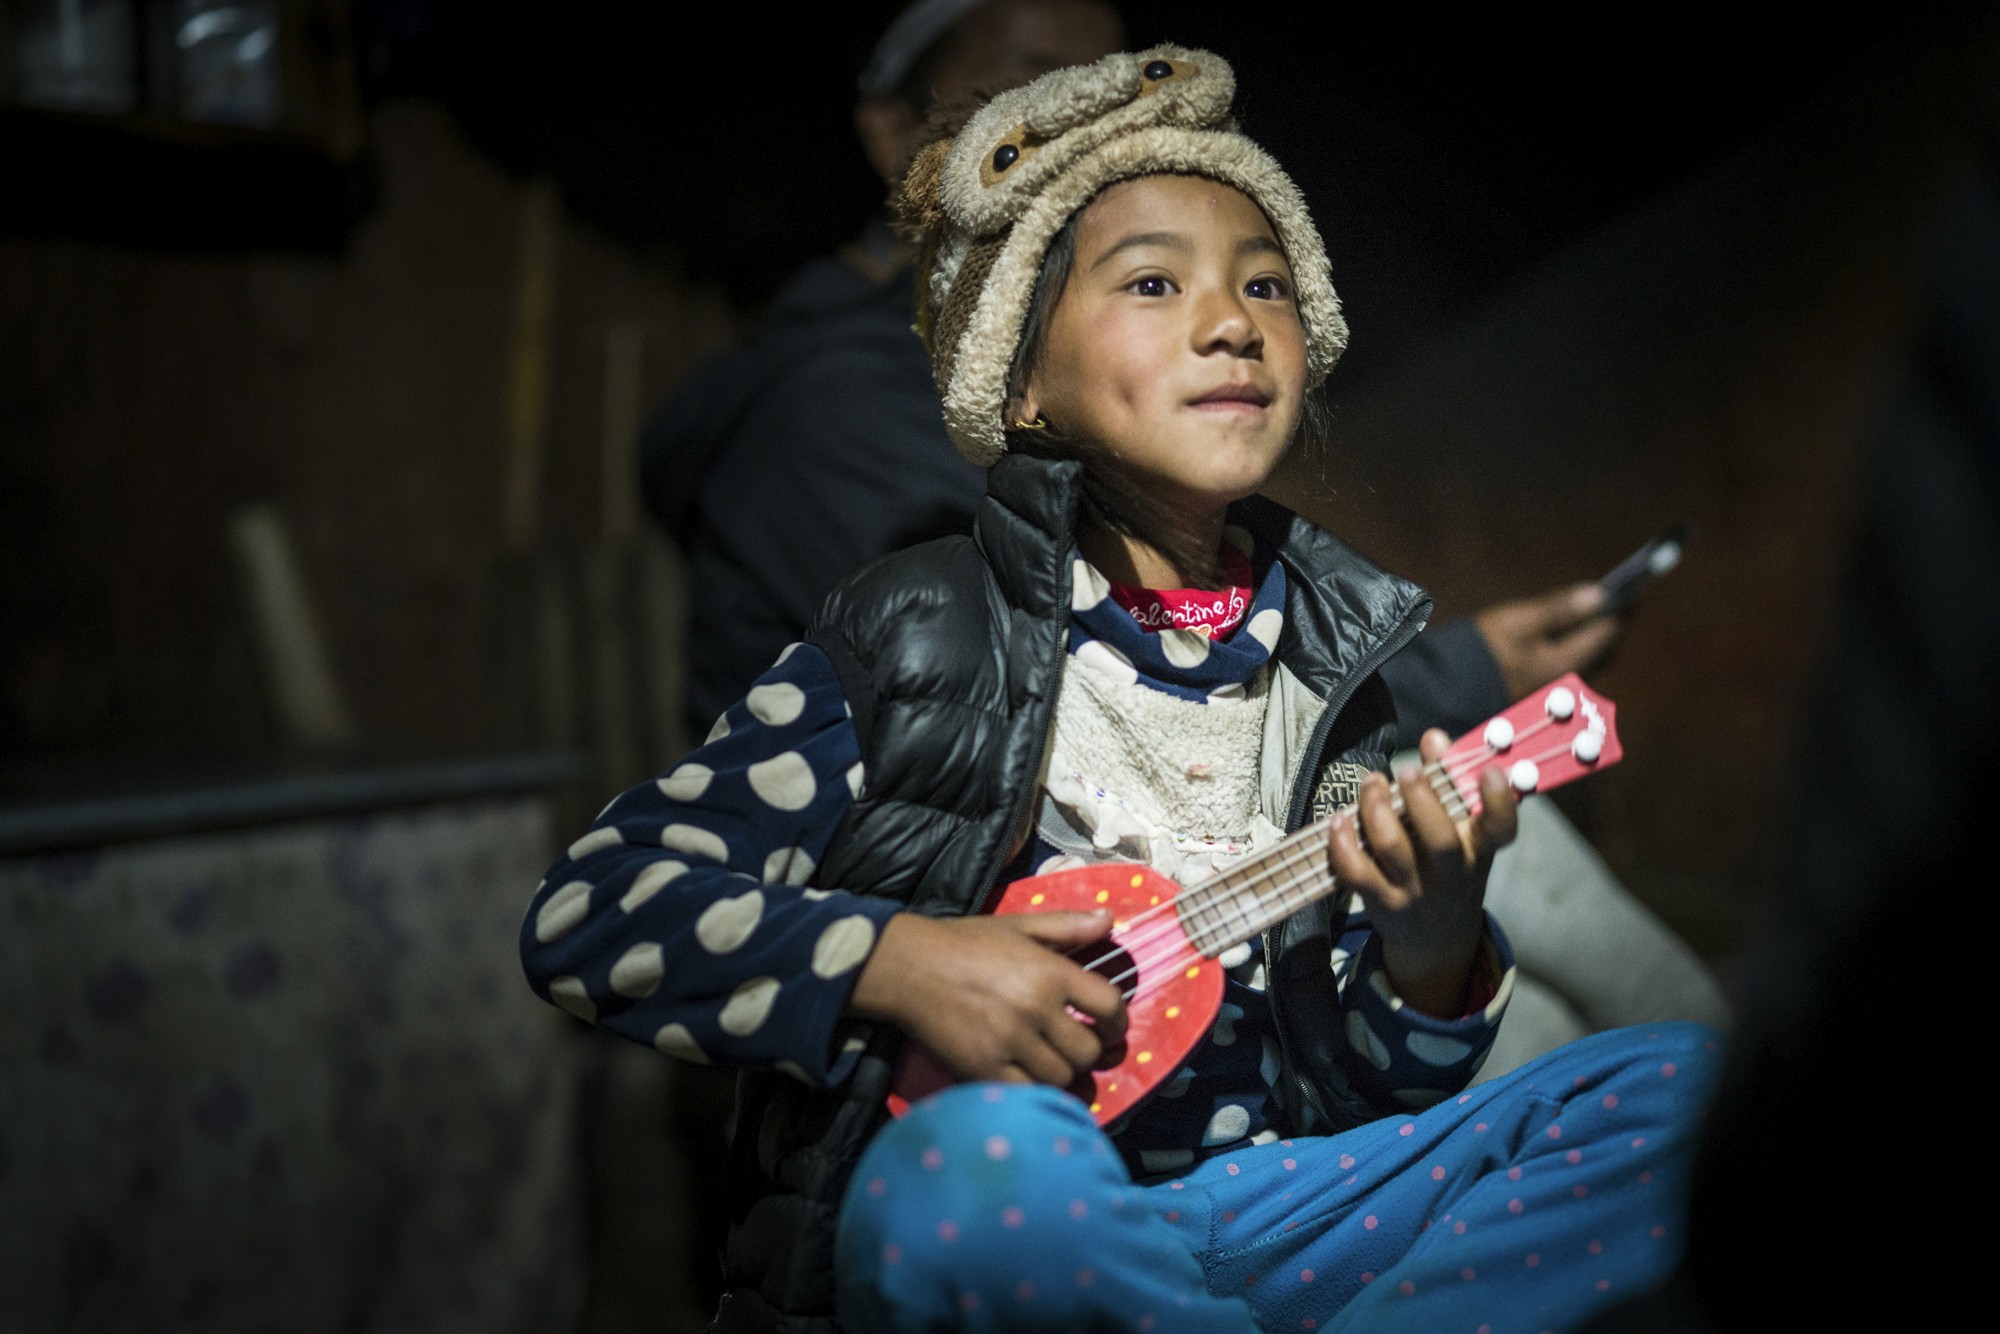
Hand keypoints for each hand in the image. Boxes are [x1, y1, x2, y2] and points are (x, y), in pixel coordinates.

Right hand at [848, 910, 1128, 1087]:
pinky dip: (1036, 1092)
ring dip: (1065, 1075)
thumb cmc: (965, 943)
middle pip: (1088, 1050)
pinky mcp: (982, 1067)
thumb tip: (1111, 921)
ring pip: (1061, 1076)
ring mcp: (1009, 1041)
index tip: (1111, 1029)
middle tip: (1082, 1050)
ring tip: (1056, 1065)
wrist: (907, 966)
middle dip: (1092, 1054)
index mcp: (1049, 971)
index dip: (1118, 1023)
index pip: (1109, 1005)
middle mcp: (1035, 1008)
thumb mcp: (1019, 926)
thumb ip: (1067, 926)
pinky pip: (1026, 1092)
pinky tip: (1033, 1081)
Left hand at [1326, 729, 1518, 1016]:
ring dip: (1376, 809)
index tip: (1490, 772)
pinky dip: (1343, 845)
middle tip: (1407, 771)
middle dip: (1421, 800)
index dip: (1499, 802)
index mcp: (1479, 850)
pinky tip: (1339, 821)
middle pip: (1441, 841)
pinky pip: (1358, 874)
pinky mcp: (1383, 905)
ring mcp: (1417, 893)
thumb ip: (1447, 781)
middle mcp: (1452, 875)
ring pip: (1394, 849)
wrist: (1437, 939)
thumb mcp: (1461, 832)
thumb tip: (1435, 737)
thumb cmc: (1446, 867)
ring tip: (1371, 782)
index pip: (1501, 830)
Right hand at [1473, 582, 1620, 699]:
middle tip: (1623, 600)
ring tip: (1602, 613)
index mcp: (1567, 662)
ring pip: (1591, 659)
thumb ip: (1561, 609)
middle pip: (1605, 650)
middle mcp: (1569, 680)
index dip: (1623, 608)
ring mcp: (1557, 687)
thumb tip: (1600, 595)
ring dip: (1599, 637)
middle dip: (1615, 624)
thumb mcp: (1521, 620)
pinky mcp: (1544, 689)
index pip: (1609, 632)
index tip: (1633, 587)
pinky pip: (1575, 665)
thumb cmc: (1485, 649)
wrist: (1451, 686)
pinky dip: (1582, 647)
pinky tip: (1574, 635)